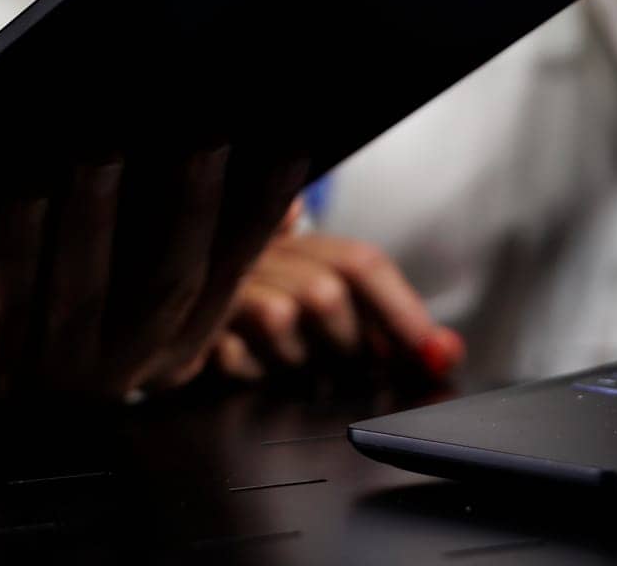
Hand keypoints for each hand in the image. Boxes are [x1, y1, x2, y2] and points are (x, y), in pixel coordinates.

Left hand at [0, 150, 308, 398]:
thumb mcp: (120, 237)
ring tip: (103, 148)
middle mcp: (120, 369)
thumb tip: (271, 155)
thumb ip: (184, 209)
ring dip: (96, 218)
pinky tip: (21, 188)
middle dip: (189, 209)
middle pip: (166, 288)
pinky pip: (6, 305)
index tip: (288, 149)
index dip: (259, 217)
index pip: (227, 275)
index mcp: (166, 343)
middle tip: (206, 135)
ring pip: (85, 296)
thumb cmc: (43, 257)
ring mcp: (52, 377)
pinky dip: (18, 244)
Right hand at [200, 221, 464, 385]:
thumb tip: (446, 350)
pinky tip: (249, 367)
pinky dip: (252, 372)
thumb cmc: (262, 321)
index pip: (361, 262)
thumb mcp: (330, 315)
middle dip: (348, 344)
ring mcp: (222, 284)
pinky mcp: (191, 322)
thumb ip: (388, 326)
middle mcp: (262, 253)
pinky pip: (235, 354)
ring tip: (288, 363)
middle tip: (341, 363)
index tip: (434, 353)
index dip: (402, 310)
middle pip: (327, 291)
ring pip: (282, 317)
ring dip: (296, 359)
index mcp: (299, 243)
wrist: (169, 321)